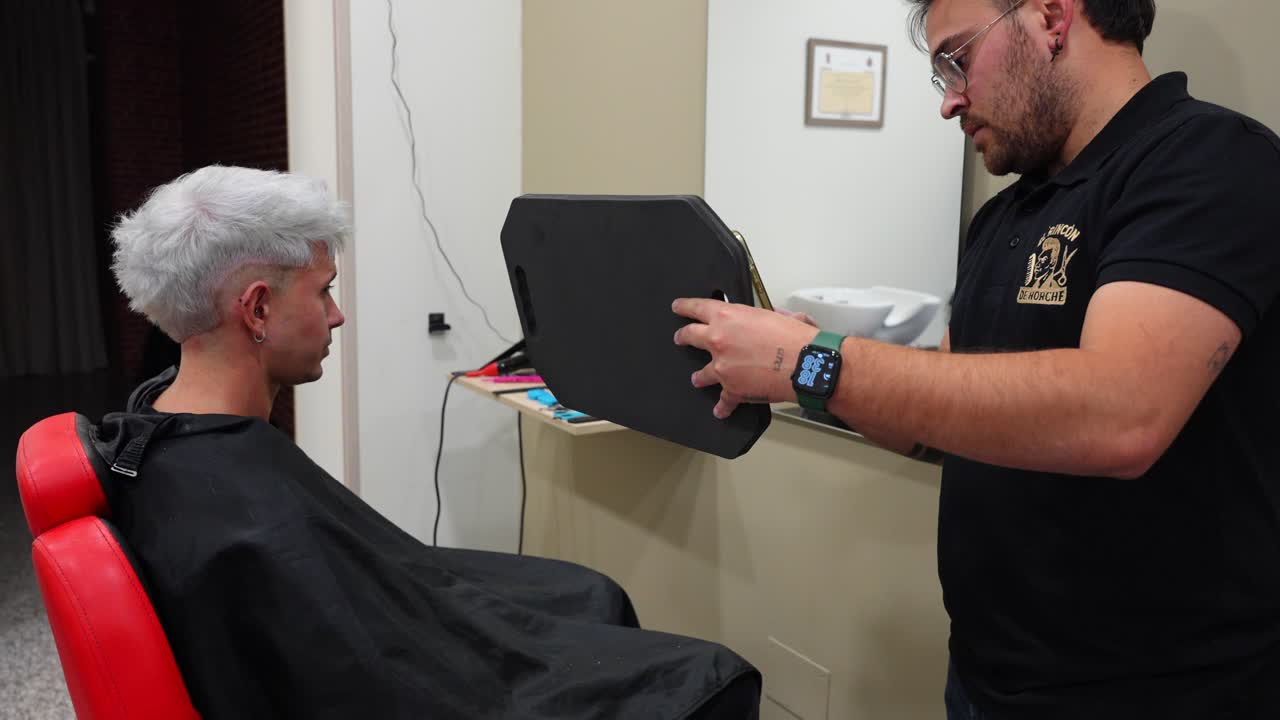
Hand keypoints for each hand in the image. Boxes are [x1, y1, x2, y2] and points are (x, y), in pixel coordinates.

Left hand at [672, 298, 817, 418]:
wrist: (804, 363)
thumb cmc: (795, 338)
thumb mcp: (777, 315)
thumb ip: (764, 316)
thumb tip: (770, 317)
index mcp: (728, 316)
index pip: (697, 307)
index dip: (684, 307)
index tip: (677, 307)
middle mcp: (719, 340)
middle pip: (690, 336)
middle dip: (683, 337)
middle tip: (680, 338)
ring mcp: (722, 366)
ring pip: (701, 373)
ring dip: (699, 376)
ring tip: (697, 379)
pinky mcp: (731, 389)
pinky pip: (723, 400)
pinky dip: (722, 407)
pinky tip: (720, 410)